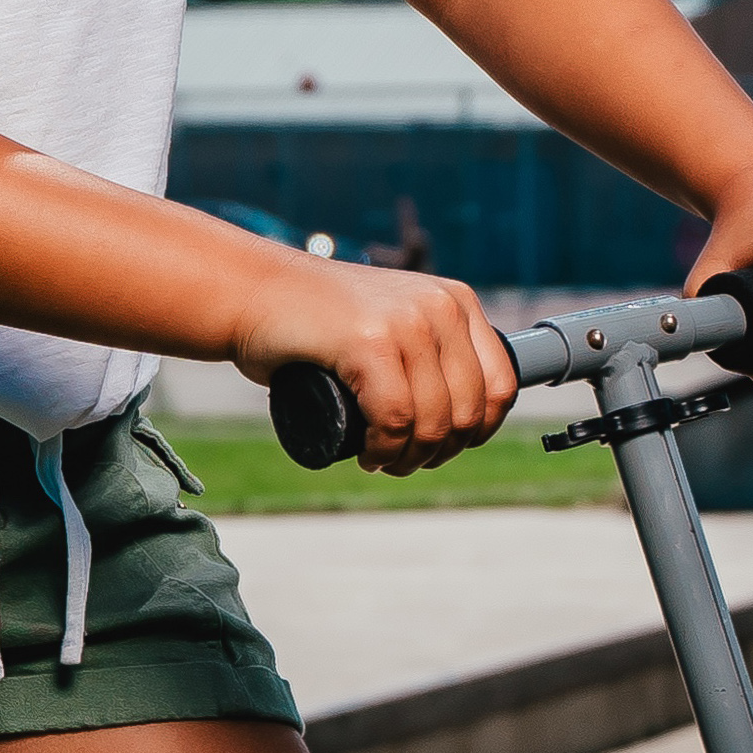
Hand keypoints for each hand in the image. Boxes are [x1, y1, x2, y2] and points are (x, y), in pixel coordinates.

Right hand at [238, 249, 520, 474]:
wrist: (251, 291)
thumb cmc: (315, 319)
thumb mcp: (391, 321)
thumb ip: (428, 347)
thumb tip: (466, 413)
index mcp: (457, 302)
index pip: (500, 387)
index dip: (477, 433)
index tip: (441, 448)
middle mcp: (441, 307)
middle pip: (469, 413)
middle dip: (437, 452)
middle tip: (400, 461)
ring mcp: (408, 321)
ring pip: (433, 422)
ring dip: (407, 459)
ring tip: (381, 461)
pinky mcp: (370, 340)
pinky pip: (395, 419)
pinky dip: (383, 450)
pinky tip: (367, 455)